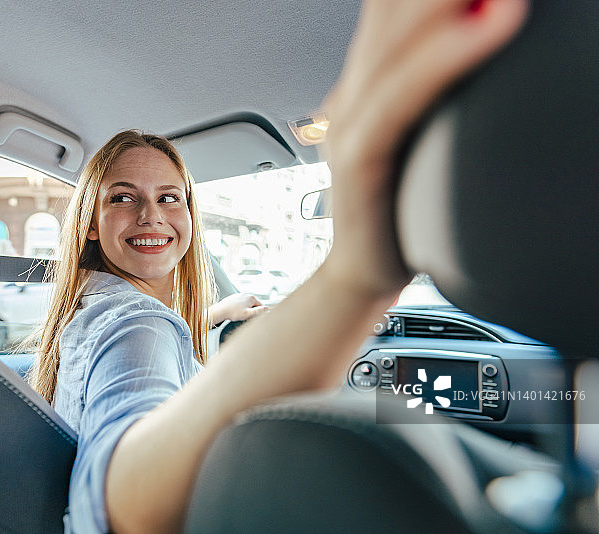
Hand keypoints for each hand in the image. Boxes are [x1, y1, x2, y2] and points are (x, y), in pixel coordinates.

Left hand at [210, 293, 266, 324]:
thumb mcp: (248, 314)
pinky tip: (235, 312)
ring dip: (244, 310)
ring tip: (238, 314)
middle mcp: (246, 294)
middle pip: (253, 305)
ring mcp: (239, 295)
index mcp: (251, 297)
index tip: (252, 317)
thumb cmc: (233, 312)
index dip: (257, 313)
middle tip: (244, 316)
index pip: (260, 306)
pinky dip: (239, 308)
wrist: (220, 310)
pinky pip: (240, 304)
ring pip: (246, 305)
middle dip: (251, 311)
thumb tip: (266, 308)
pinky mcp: (234, 297)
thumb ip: (259, 311)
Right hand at [320, 0, 528, 297]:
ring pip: (393, 47)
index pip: (391, 9)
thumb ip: (434, 89)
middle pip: (389, 14)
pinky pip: (396, 102)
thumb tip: (486, 43)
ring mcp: (350, 122)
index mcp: (370, 81)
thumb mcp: (420, 134)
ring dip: (445, 2)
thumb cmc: (399, 207)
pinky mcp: (359, 159)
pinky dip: (441, 60)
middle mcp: (355, 91)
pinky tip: (487, 27)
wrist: (361, 270)